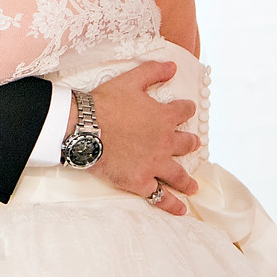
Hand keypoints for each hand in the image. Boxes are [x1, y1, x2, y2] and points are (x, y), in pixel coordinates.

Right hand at [84, 61, 200, 214]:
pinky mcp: (140, 181)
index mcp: (163, 117)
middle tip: (192, 145)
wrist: (84, 128)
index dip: (185, 109)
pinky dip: (172, 205)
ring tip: (193, 185)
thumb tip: (173, 66)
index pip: (182, 112)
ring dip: (187, 180)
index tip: (187, 110)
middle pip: (185, 144)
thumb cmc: (104, 103)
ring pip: (178, 174)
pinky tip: (181, 209)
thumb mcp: (129, 80)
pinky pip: (160, 196)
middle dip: (189, 144)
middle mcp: (164, 142)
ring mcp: (154, 164)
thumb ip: (152, 72)